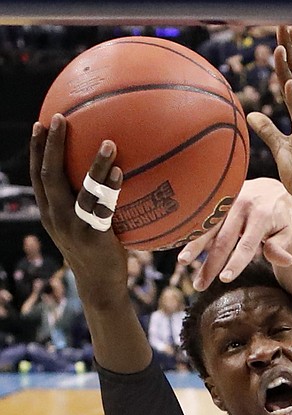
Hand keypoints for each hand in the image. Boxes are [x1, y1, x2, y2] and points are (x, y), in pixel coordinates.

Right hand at [29, 115, 126, 301]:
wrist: (100, 287)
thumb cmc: (96, 254)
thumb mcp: (83, 228)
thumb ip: (85, 205)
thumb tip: (103, 179)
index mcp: (49, 213)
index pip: (37, 176)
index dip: (37, 150)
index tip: (40, 124)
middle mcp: (56, 217)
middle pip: (49, 174)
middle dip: (53, 144)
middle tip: (61, 118)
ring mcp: (73, 227)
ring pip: (79, 189)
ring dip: (95, 164)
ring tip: (109, 142)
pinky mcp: (93, 237)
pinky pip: (102, 208)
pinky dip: (111, 188)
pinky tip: (121, 172)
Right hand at [178, 177, 291, 290]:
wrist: (270, 189)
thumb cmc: (279, 218)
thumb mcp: (287, 231)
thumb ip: (282, 246)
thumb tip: (285, 261)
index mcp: (261, 215)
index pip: (246, 245)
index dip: (235, 262)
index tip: (225, 279)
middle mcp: (241, 206)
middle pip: (223, 240)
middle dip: (211, 264)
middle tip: (200, 286)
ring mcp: (226, 202)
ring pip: (208, 227)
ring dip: (194, 246)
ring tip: (182, 262)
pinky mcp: (216, 201)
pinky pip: (203, 218)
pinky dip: (192, 233)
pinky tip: (181, 245)